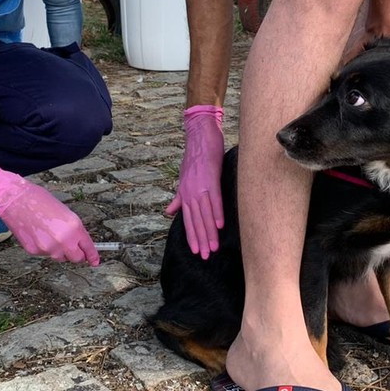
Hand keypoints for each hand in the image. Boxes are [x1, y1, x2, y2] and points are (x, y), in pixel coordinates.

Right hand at [0, 168, 98, 264]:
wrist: (16, 200)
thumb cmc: (40, 200)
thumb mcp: (66, 213)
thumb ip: (74, 230)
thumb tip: (79, 242)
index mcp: (74, 227)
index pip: (88, 247)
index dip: (93, 256)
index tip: (95, 261)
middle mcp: (63, 240)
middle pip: (76, 259)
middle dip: (76, 254)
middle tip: (72, 247)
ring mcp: (48, 248)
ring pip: (59, 257)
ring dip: (59, 251)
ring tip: (49, 234)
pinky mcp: (35, 251)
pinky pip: (45, 254)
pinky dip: (44, 248)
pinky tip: (38, 234)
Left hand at [165, 105, 224, 259]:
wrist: (200, 134)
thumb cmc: (196, 156)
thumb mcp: (185, 178)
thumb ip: (178, 197)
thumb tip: (169, 211)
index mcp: (185, 193)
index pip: (188, 220)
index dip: (192, 237)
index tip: (197, 252)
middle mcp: (190, 192)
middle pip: (195, 221)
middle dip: (200, 240)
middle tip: (205, 257)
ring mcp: (200, 186)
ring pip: (204, 214)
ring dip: (209, 232)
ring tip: (213, 247)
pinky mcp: (211, 178)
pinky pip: (215, 199)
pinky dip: (217, 213)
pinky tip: (220, 226)